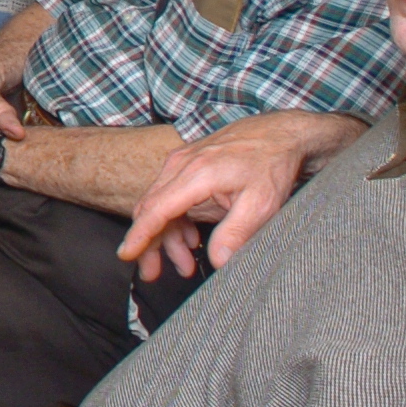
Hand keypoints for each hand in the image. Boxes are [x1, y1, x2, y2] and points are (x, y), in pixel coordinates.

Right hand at [116, 110, 362, 279]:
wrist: (279, 133)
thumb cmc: (272, 164)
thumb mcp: (262, 203)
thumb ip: (237, 232)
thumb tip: (219, 262)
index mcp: (197, 174)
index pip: (157, 208)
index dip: (140, 235)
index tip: (126, 255)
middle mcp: (181, 165)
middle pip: (151, 208)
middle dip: (149, 244)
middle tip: (152, 274)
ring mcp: (182, 162)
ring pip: (159, 204)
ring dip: (166, 236)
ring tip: (184, 265)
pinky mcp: (187, 164)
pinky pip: (169, 195)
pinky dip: (175, 221)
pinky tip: (190, 239)